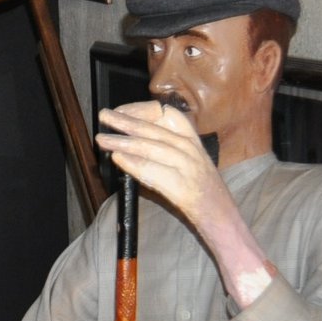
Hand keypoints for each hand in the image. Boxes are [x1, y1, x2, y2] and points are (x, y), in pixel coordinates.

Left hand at [93, 101, 232, 228]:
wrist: (219, 210)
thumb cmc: (197, 185)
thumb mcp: (187, 157)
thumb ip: (165, 145)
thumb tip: (131, 136)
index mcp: (190, 138)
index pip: (165, 114)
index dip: (141, 110)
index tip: (121, 110)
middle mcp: (189, 147)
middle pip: (153, 129)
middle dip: (125, 121)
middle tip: (104, 116)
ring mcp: (186, 165)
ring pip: (149, 147)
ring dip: (122, 141)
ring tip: (102, 139)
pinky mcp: (180, 185)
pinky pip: (152, 171)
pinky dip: (133, 163)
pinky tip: (117, 158)